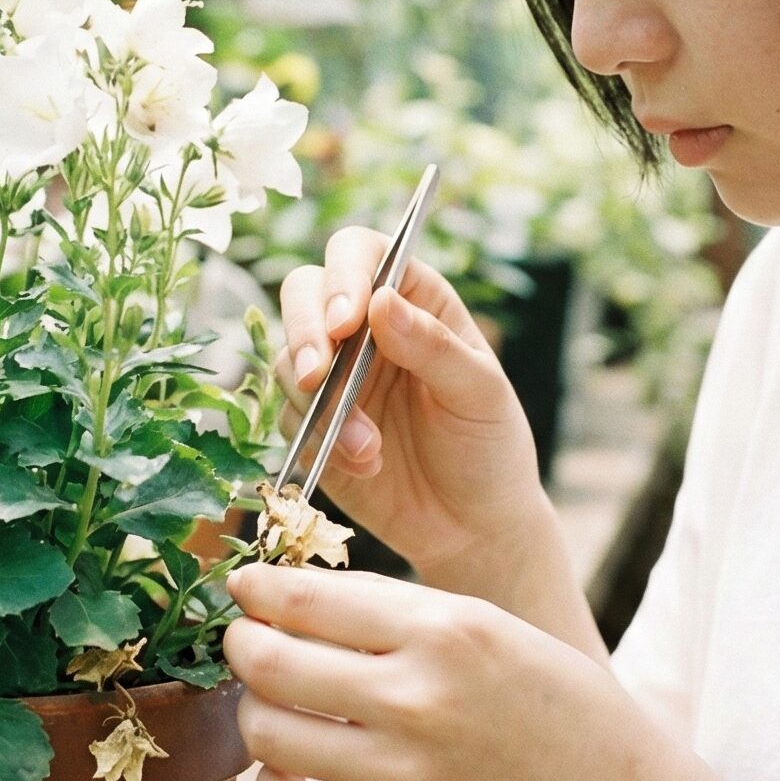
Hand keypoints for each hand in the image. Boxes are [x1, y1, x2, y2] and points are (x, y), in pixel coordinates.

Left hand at [226, 564, 686, 780]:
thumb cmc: (546, 697)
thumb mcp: (483, 621)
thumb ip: (389, 608)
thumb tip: (287, 593)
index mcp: (445, 630)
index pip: (306, 599)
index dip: (257, 588)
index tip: (244, 586)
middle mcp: (418, 700)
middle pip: (270, 663)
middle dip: (243, 644)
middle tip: (247, 640)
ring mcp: (405, 777)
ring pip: (268, 734)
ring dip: (255, 710)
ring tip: (276, 702)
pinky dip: (274, 779)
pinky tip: (297, 762)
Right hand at [274, 228, 548, 580]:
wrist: (472, 526)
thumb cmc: (490, 445)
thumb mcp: (480, 393)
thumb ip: (434, 347)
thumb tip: (381, 302)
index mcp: (413, 298)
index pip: (361, 254)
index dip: (344, 276)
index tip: (346, 320)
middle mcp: (364, 327)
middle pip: (304, 293)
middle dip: (304, 331)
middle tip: (317, 376)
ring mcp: (334, 375)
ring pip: (289, 358)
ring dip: (322, 403)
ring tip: (368, 445)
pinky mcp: (312, 424)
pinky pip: (289, 417)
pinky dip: (320, 440)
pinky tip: (366, 463)